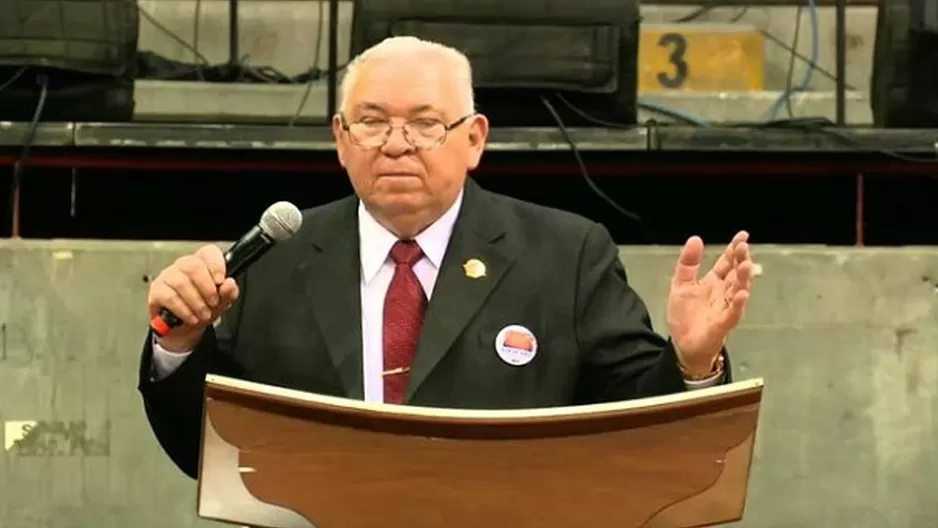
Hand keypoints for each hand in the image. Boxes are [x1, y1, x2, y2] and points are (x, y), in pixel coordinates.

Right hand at [147, 244, 238, 351]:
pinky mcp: (157, 290)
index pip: (208, 252)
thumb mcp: (220, 303)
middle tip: (213, 303)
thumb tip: (229, 284)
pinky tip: (191, 317)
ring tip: (203, 314)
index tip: (221, 281)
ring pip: (181, 282)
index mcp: (202, 264)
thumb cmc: (202, 310)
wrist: (183, 330)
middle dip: (207, 288)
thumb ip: (228, 293)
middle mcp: (183, 266)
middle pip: (193, 266)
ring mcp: (167, 277)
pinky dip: (183, 310)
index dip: (216, 264)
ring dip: (196, 303)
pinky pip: (170, 297)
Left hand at [666, 231, 753, 375]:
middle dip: (741, 260)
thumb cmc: (685, 315)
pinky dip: (738, 303)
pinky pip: (733, 313)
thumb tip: (695, 239)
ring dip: (744, 278)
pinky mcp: (723, 323)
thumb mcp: (681, 284)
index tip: (743, 236)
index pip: (727, 262)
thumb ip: (688, 263)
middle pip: (735, 273)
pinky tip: (742, 294)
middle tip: (744, 247)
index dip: (734, 249)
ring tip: (746, 265)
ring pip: (738, 290)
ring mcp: (726, 308)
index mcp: (714, 282)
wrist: (682, 344)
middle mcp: (724, 293)